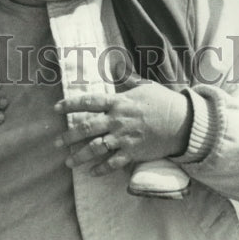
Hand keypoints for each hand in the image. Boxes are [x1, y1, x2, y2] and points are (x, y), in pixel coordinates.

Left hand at [54, 63, 189, 176]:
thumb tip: (116, 66)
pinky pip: (113, 163)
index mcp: (118, 102)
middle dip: (69, 136)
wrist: (182, 122)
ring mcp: (124, 138)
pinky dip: (101, 169)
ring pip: (96, 148)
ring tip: (68, 162)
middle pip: (87, 128)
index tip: (56, 108)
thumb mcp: (143, 85)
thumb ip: (126, 79)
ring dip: (80, 156)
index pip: (89, 102)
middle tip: (56, 143)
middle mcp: (117, 120)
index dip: (71, 104)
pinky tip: (92, 173)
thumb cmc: (162, 101)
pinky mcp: (133, 153)